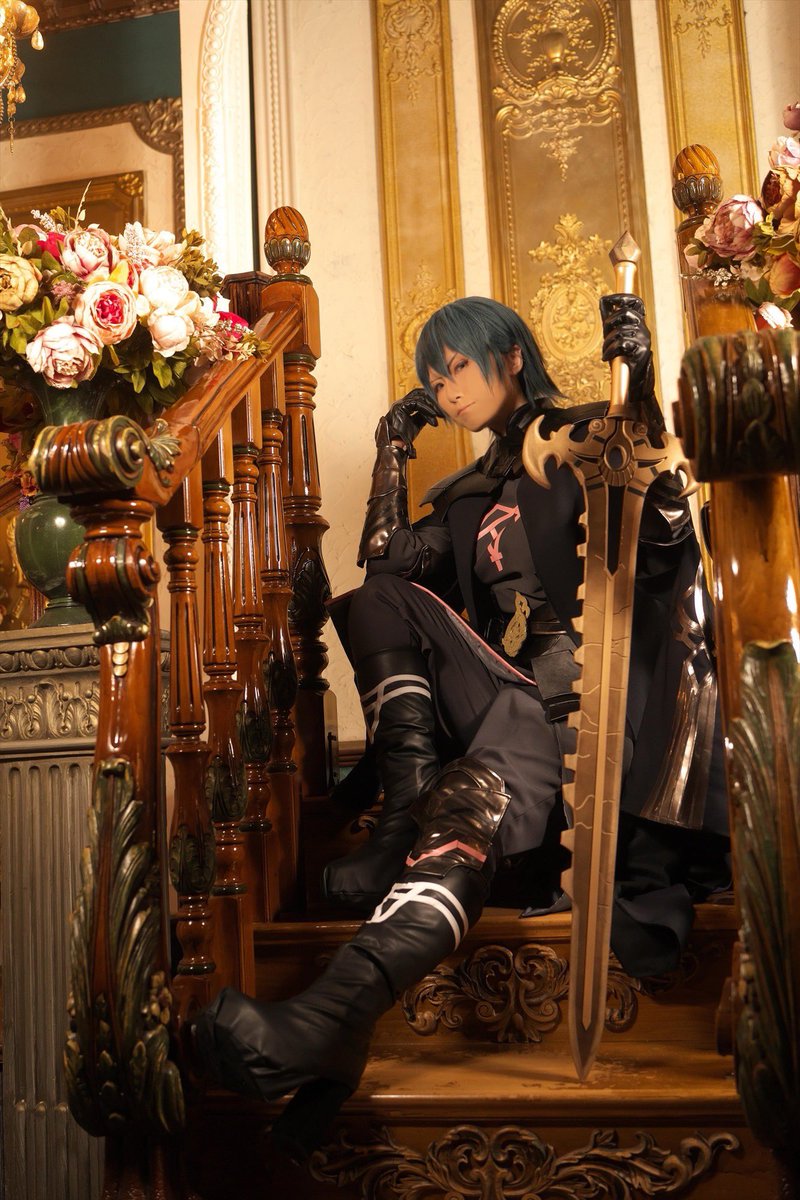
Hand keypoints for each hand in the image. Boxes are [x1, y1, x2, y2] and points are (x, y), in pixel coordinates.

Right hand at [382, 387, 439, 456]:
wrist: (397, 445)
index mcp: (403, 405)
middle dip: (432, 400)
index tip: (440, 409)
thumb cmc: (405, 437)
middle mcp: (400, 402)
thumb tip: (433, 410)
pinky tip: (433, 415)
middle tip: (441, 409)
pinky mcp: (399, 407)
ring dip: (431, 406)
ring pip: (419, 398)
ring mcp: (399, 404)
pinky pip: (416, 404)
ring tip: (439, 414)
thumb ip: (423, 415)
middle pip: (419, 393)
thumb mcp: (417, 423)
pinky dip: (426, 409)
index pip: (418, 396)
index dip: (430, 401)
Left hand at [599, 293, 662, 433]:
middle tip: (605, 335)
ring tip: (605, 352)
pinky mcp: (642, 351)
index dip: (622, 297)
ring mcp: (644, 339)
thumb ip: (611, 322)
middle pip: (626, 313)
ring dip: (608, 342)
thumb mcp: (615, 337)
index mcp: (638, 323)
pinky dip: (610, 350)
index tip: (608, 298)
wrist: (633, 382)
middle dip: (610, 322)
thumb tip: (604, 302)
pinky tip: (607, 357)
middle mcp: (644, 329)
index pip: (636, 302)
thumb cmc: (623, 360)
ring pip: (622, 330)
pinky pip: (623, 343)